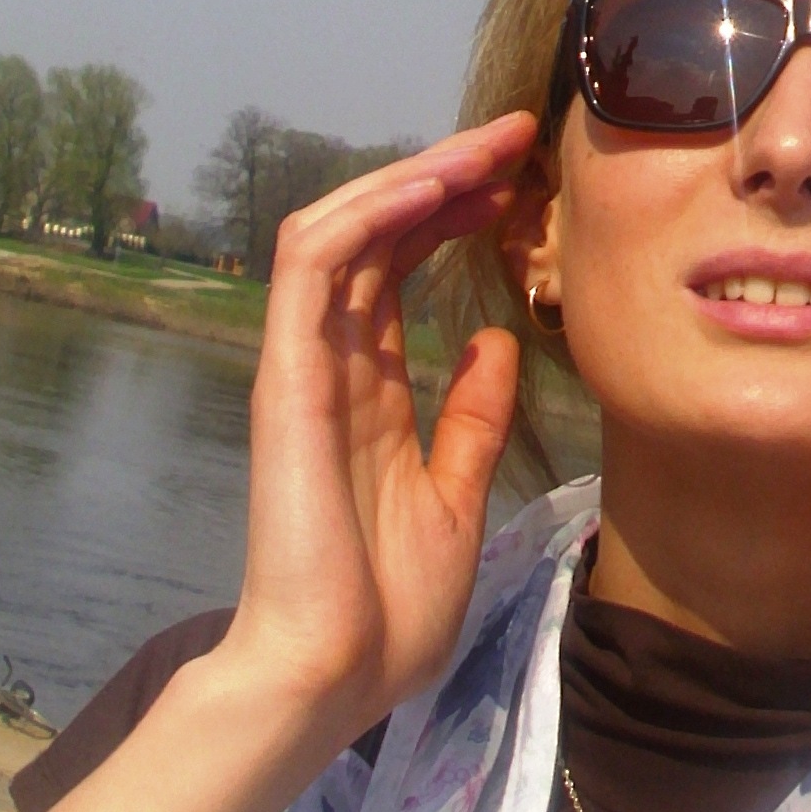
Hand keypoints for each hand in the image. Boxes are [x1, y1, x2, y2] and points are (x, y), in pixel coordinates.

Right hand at [220, 112, 535, 739]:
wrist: (334, 673)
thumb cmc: (387, 609)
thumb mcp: (455, 499)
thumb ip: (468, 421)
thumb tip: (494, 344)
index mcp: (371, 397)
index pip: (404, 276)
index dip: (455, 219)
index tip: (523, 186)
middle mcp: (334, 368)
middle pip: (381, 239)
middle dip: (446, 178)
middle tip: (517, 138)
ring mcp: (305, 366)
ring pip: (344, 232)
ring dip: (412, 179)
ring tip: (486, 148)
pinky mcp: (287, 374)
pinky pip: (312, 264)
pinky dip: (367, 213)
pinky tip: (430, 186)